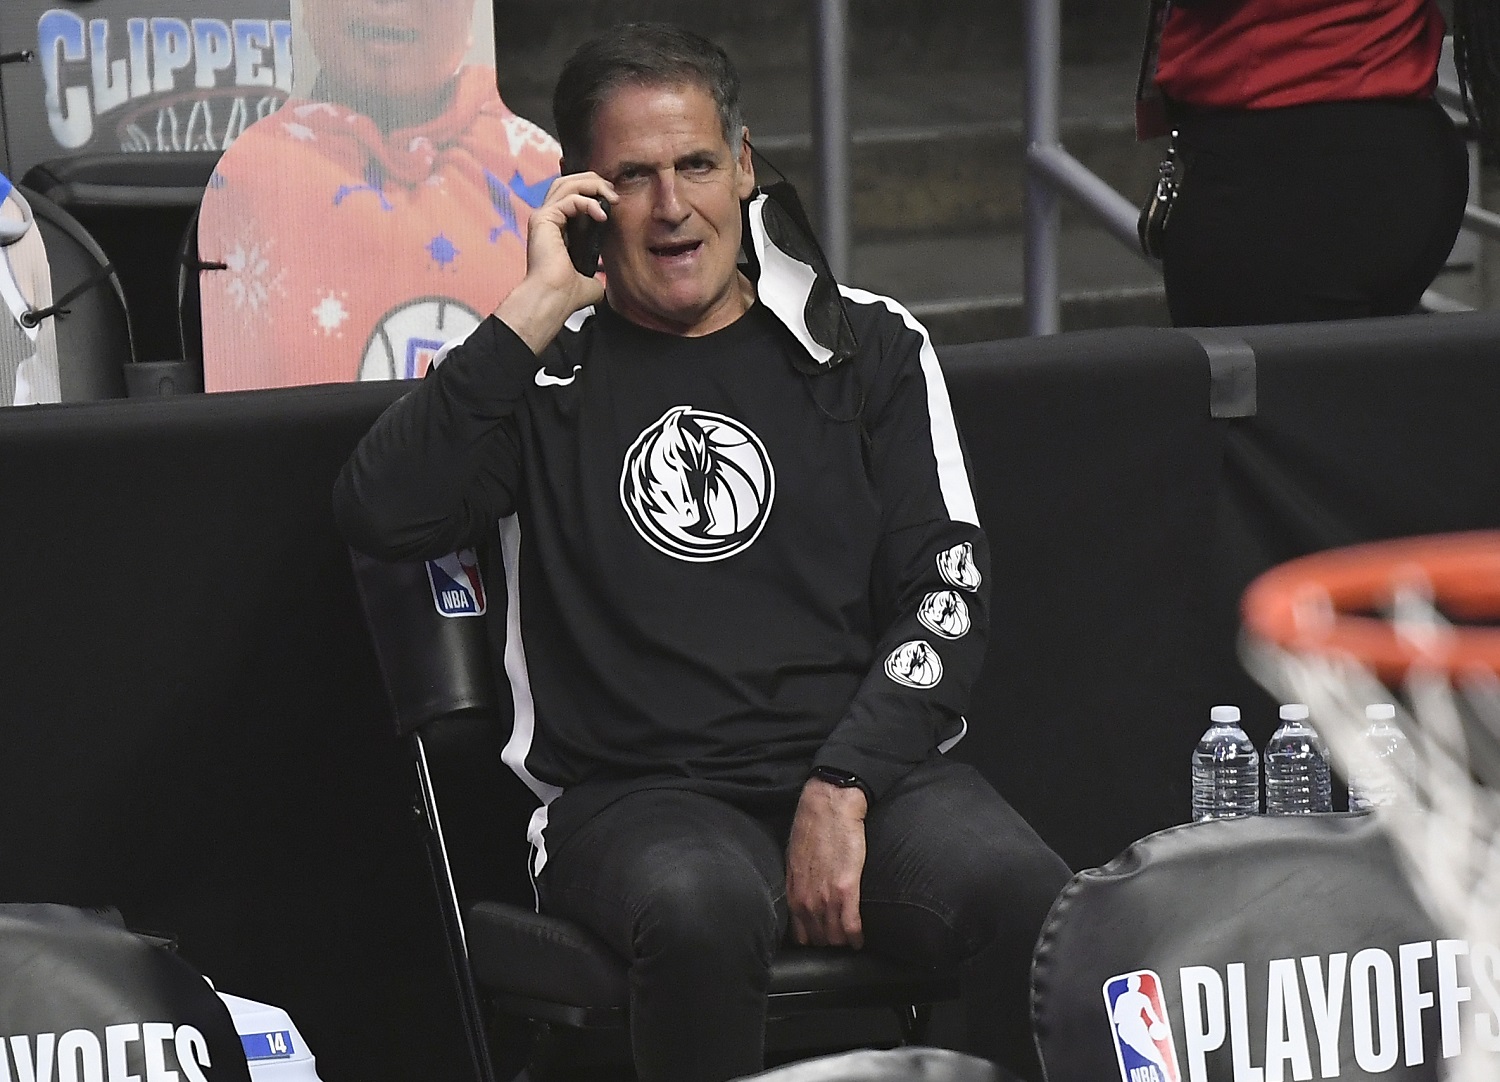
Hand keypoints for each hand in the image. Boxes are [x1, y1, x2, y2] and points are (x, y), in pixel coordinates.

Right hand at [495, 171, 616, 353]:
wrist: (554, 300)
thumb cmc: (566, 295)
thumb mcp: (589, 280)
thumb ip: (596, 273)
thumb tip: (602, 280)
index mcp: (556, 229)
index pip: (572, 196)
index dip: (593, 192)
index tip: (613, 203)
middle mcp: (546, 220)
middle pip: (567, 182)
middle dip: (593, 182)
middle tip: (613, 194)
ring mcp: (542, 217)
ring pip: (566, 183)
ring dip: (592, 186)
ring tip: (611, 198)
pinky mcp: (543, 219)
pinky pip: (569, 198)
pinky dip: (588, 202)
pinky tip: (602, 216)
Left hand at [786, 777, 867, 947]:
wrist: (829, 806)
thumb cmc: (813, 826)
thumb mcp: (795, 857)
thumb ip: (799, 881)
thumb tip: (805, 893)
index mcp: (793, 892)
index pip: (800, 934)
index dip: (813, 939)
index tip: (823, 939)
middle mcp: (806, 900)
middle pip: (818, 939)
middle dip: (830, 943)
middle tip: (841, 941)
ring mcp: (825, 897)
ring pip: (835, 937)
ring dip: (844, 942)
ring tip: (852, 942)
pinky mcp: (846, 890)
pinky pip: (851, 926)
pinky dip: (857, 937)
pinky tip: (861, 939)